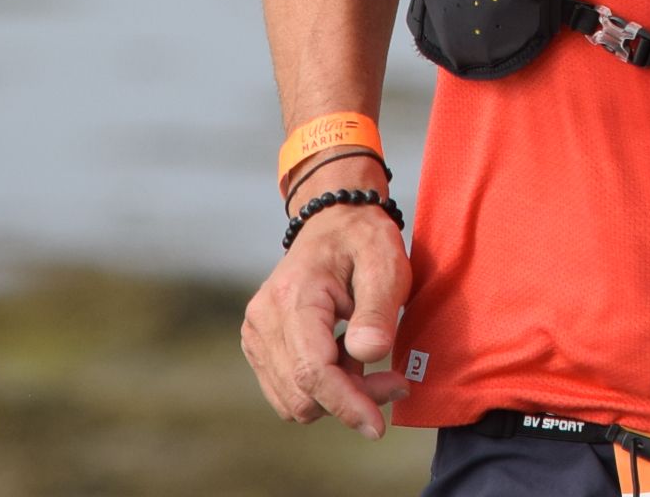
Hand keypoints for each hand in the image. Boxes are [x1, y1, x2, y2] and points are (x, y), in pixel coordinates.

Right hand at [241, 181, 411, 437]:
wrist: (333, 223)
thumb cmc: (363, 241)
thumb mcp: (386, 264)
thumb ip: (377, 310)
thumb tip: (368, 355)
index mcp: (293, 297)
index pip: (312, 371)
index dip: (346, 405)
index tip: (378, 426)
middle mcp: (263, 320)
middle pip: (303, 394)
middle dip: (351, 400)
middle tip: (394, 378)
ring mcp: (255, 335)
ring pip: (294, 401)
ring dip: (336, 395)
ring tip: (364, 357)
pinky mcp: (259, 346)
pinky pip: (288, 391)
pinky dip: (321, 387)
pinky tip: (343, 356)